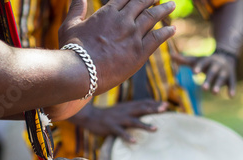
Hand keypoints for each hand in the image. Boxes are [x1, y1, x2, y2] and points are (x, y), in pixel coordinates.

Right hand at [59, 0, 175, 94]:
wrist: (80, 71)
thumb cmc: (72, 50)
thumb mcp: (69, 25)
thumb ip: (76, 8)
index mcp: (107, 13)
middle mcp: (123, 20)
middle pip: (141, 4)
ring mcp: (133, 35)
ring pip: (152, 18)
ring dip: (163, 10)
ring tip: (171, 5)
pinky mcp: (139, 52)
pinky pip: (157, 38)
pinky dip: (166, 32)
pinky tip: (173, 29)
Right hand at [71, 100, 168, 142]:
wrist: (90, 116)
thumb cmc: (109, 115)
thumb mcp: (122, 109)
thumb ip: (134, 110)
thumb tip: (147, 110)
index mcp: (128, 106)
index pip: (143, 103)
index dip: (154, 104)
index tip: (166, 105)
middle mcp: (125, 111)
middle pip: (141, 109)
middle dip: (153, 109)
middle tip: (165, 109)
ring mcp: (118, 119)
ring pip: (134, 122)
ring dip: (145, 125)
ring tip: (156, 128)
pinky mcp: (111, 127)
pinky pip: (120, 133)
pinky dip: (127, 137)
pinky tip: (134, 141)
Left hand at [173, 51, 236, 96]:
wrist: (226, 57)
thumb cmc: (206, 62)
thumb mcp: (196, 60)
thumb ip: (184, 60)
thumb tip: (170, 55)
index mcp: (207, 60)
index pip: (203, 63)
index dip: (199, 67)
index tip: (194, 72)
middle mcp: (216, 65)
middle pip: (212, 72)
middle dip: (208, 79)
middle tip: (203, 88)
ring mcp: (224, 71)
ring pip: (221, 78)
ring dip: (218, 85)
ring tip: (214, 93)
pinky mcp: (231, 77)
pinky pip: (232, 83)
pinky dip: (232, 89)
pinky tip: (231, 96)